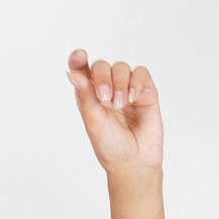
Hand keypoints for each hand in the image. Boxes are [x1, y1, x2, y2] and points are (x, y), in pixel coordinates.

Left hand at [66, 48, 164, 176]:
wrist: (134, 162)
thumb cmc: (110, 146)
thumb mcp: (93, 122)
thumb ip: (85, 96)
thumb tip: (73, 73)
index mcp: (89, 96)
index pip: (81, 71)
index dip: (78, 60)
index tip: (78, 56)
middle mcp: (107, 89)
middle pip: (102, 66)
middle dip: (103, 77)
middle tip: (105, 98)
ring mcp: (127, 89)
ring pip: (121, 67)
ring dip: (120, 82)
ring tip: (119, 104)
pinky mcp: (145, 92)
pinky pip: (141, 73)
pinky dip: (136, 81)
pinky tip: (132, 98)